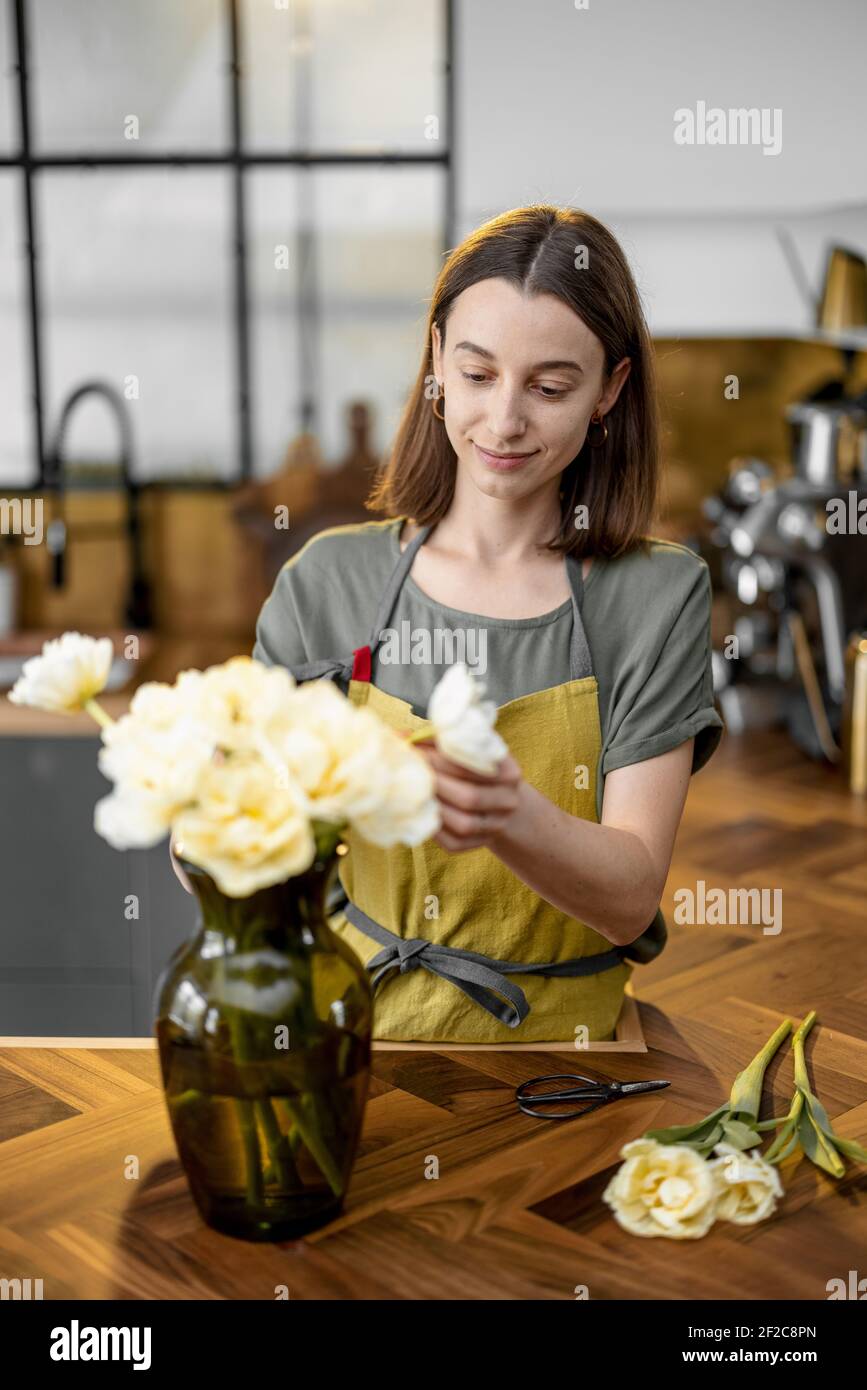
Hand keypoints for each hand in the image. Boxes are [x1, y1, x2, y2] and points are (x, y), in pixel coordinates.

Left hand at [408, 735, 523, 852]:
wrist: (496, 799)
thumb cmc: (473, 768)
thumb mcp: (467, 750)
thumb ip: (441, 742)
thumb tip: (400, 737)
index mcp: (510, 773)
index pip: (474, 765)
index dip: (441, 757)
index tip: (414, 748)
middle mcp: (509, 802)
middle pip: (470, 797)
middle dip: (435, 783)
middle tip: (409, 770)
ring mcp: (495, 826)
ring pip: (463, 824)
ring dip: (434, 807)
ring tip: (411, 790)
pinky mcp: (476, 844)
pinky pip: (453, 842)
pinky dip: (433, 827)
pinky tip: (417, 811)